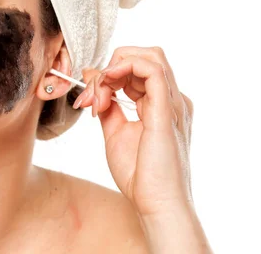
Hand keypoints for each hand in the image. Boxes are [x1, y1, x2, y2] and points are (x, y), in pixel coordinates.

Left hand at [73, 46, 193, 216]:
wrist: (156, 204)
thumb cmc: (140, 175)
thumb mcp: (115, 131)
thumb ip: (106, 103)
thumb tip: (91, 75)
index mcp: (163, 104)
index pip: (137, 68)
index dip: (107, 75)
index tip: (87, 100)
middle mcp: (172, 99)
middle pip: (144, 56)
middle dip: (110, 68)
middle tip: (90, 97)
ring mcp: (173, 103)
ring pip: (149, 56)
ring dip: (113, 68)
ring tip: (97, 98)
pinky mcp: (168, 110)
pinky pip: (152, 70)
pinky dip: (124, 69)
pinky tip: (107, 88)